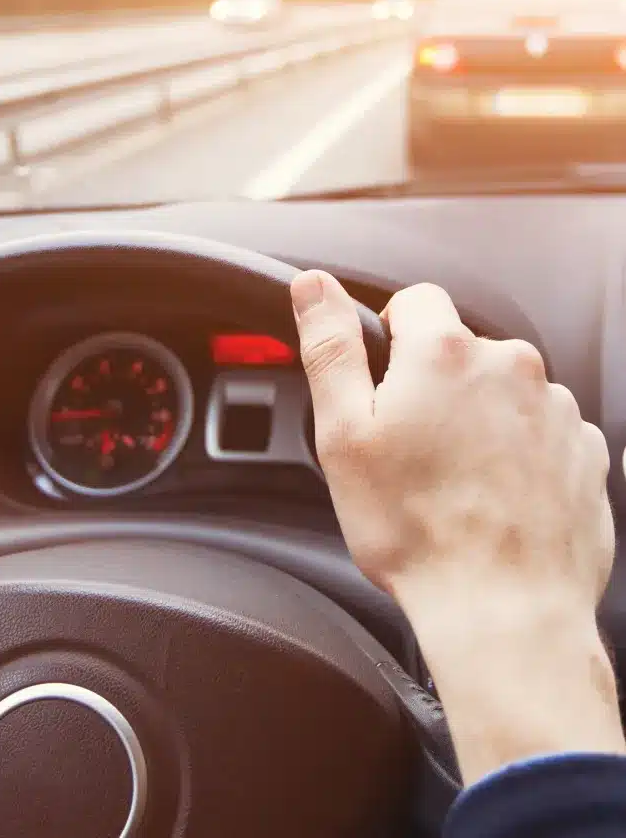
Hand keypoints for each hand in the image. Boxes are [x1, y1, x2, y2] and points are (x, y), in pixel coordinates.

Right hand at [292, 271, 624, 782]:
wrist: (502, 610)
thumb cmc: (415, 530)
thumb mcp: (343, 433)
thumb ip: (330, 347)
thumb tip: (313, 286)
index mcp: (445, 353)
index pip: (416, 300)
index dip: (389, 336)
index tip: (383, 383)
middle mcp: (511, 367)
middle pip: (460, 351)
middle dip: (432, 385)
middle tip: (409, 449)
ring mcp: (555, 409)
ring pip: (500, 392)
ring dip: (476, 419)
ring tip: (452, 482)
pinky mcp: (583, 451)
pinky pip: (539, 431)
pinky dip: (515, 452)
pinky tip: (491, 496)